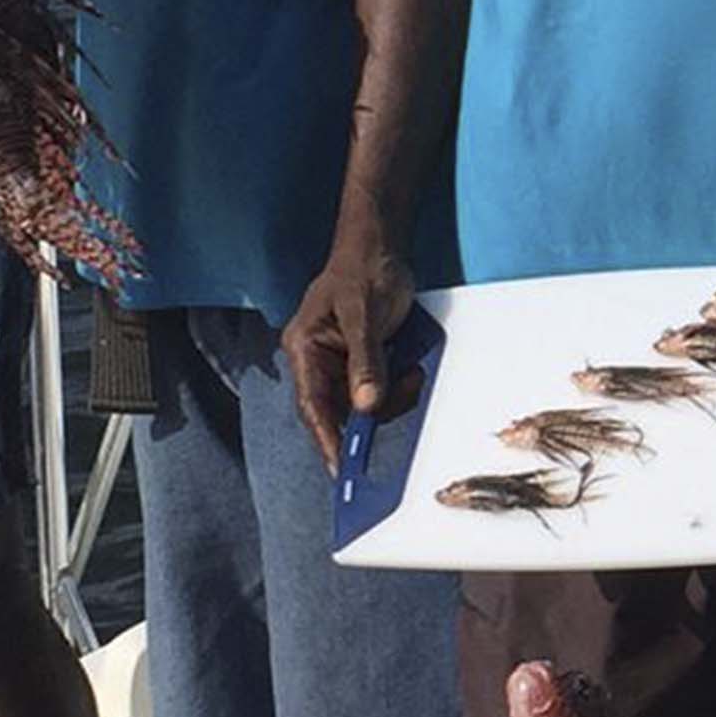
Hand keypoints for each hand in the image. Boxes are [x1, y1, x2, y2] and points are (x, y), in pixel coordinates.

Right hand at [286, 232, 418, 468]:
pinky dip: (395, 387)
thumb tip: (366, 405)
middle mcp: (316, 361)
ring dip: (390, 396)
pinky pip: (375, 389)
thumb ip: (364, 361)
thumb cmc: (364, 270)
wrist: (379, 247)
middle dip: (372, 412)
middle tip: (403, 393)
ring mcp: (338, 363)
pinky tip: (408, 368)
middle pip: (338, 410)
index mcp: (305, 349)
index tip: (341, 470)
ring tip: (410, 370)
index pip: (313, 406)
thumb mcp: (364, 314)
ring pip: (361, 403)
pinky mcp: (359, 362)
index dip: (326, 440)